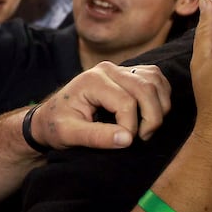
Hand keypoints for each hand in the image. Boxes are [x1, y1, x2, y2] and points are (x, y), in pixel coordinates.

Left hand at [26, 62, 171, 150]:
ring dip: (159, 107)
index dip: (130, 127)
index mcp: (92, 80)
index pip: (126, 102)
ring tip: (145, 129)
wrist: (50, 116)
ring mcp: (119, 68)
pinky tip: (150, 114)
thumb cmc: (56, 126)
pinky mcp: (128, 73)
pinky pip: (155, 78)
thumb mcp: (69, 135)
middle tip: (142, 138)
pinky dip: (161, 96)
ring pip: (155, 82)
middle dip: (151, 118)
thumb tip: (127, 139)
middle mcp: (108, 69)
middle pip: (146, 89)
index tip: (123, 142)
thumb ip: (96, 137)